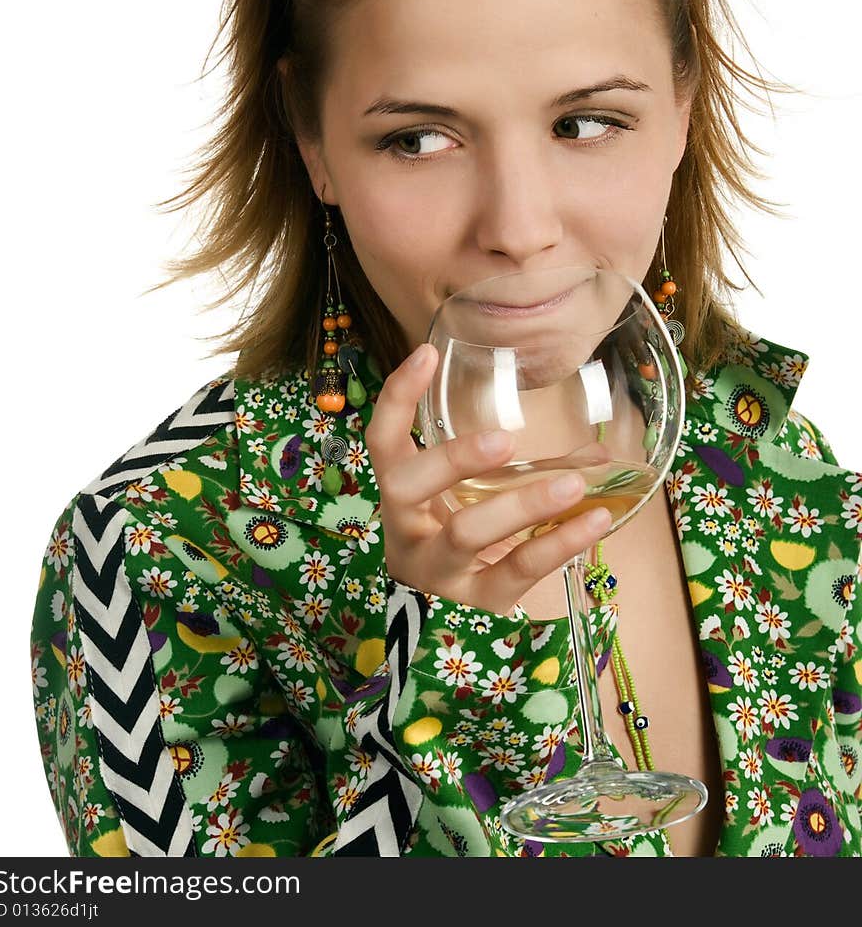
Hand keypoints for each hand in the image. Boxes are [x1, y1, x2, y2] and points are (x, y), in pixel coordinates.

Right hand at [365, 343, 611, 615]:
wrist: (448, 628)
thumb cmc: (466, 543)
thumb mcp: (476, 501)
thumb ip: (524, 472)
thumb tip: (598, 452)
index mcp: (400, 494)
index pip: (384, 439)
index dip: (398, 397)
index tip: (428, 353)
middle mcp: (406, 529)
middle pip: (408, 486)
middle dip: (453, 459)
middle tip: (506, 439)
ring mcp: (437, 569)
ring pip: (465, 533)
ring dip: (522, 504)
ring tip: (574, 484)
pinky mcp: (476, 602)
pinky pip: (516, 570)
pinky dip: (559, 544)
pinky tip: (595, 521)